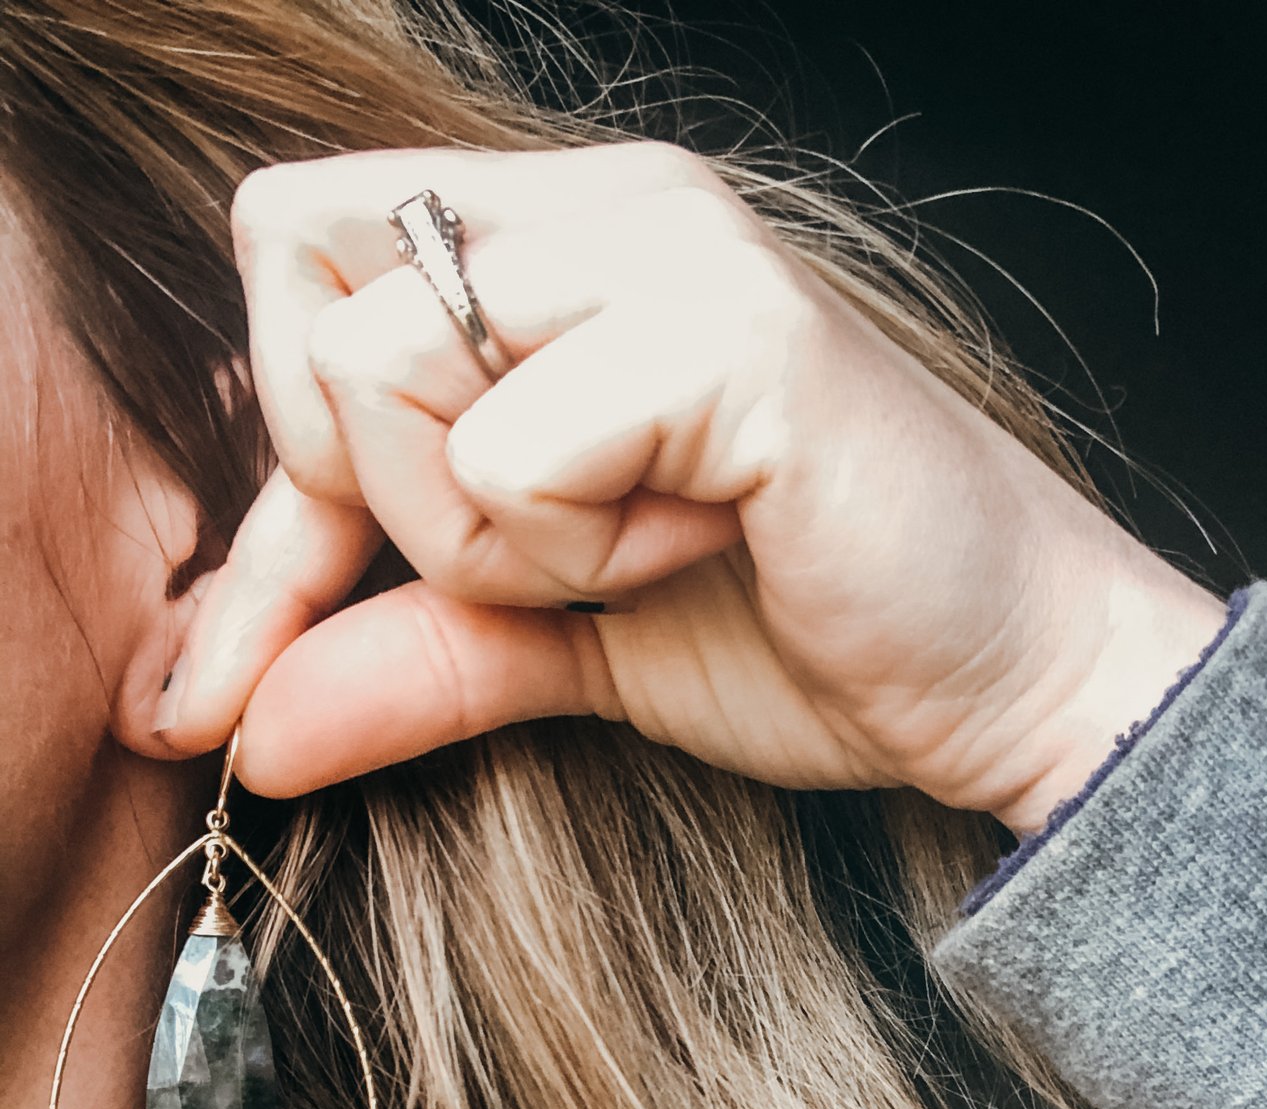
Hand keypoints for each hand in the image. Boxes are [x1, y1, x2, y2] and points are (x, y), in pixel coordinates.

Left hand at [154, 142, 1224, 833]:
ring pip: (383, 359)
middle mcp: (607, 206)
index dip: (272, 477)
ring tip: (631, 558)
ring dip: (474, 528)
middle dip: (351, 484)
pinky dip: (567, 552)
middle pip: (305, 274)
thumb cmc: (812, 637)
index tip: (288, 639)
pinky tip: (700, 548)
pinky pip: (509, 446)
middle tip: (508, 571)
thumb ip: (405, 653)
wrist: (1009, 684)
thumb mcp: (562, 645)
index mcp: (561, 241)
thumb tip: (241, 728)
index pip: (297, 267)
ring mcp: (672, 250)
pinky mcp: (730, 335)